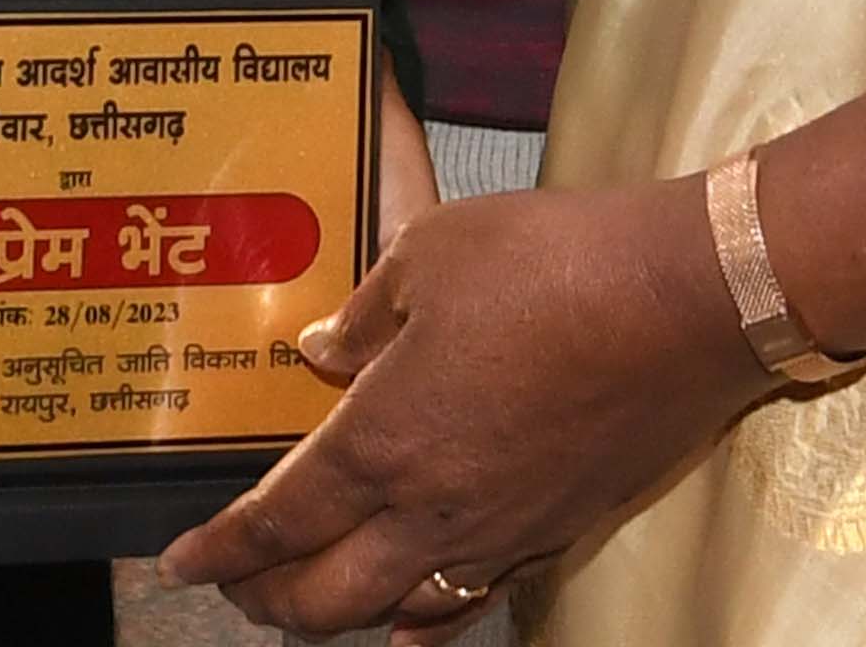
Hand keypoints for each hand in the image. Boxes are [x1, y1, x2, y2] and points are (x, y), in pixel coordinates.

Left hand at [159, 180, 755, 636]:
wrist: (686, 302)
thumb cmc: (553, 264)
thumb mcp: (430, 255)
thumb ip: (365, 316)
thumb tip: (321, 353)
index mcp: (383, 438)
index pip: (278, 520)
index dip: (221, 551)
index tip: (179, 563)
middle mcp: (433, 507)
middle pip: (324, 596)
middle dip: (266, 600)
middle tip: (234, 587)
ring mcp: (501, 531)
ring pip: (395, 612)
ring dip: (338, 617)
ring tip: (304, 603)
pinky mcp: (559, 530)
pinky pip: (473, 602)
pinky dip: (427, 622)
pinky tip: (411, 624)